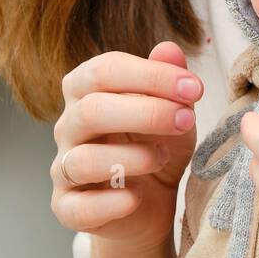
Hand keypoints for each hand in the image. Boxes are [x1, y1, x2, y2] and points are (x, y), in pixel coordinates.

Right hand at [51, 41, 201, 253]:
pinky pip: (78, 207)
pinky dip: (110, 203)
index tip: (195, 88)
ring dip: (132, 157)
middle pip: (91, 110)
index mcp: (87, 92)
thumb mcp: (173, 112)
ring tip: (163, 157)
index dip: (151, 75)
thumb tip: (168, 48)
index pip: (105, 70)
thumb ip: (170, 80)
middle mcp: (68, 127)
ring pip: (82, 159)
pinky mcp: (67, 208)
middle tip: (187, 121)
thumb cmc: (156, 147)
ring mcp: (63, 169)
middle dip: (146, 113)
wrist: (149, 206)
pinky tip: (136, 198)